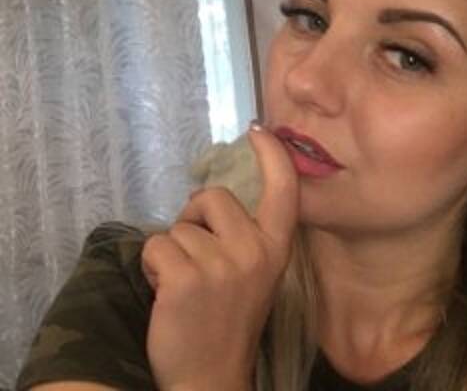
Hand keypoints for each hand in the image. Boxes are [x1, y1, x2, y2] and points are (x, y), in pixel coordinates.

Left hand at [141, 126, 298, 390]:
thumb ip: (246, 237)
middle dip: (194, 219)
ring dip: (171, 250)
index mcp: (276, 249)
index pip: (283, 190)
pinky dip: (151, 265)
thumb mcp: (256, 274)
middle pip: (210, 197)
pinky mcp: (186, 278)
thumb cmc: (230, 320)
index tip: (258, 132)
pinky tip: (165, 291)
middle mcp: (255, 251)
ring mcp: (222, 265)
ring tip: (181, 284)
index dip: (272, 156)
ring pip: (177, 227)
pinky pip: (155, 245)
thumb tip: (213, 200)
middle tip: (196, 256)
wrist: (211, 375)